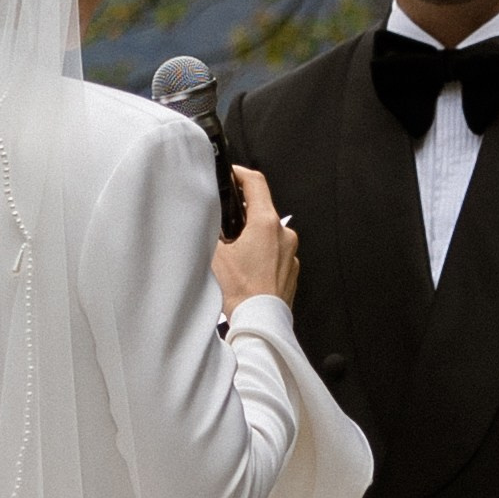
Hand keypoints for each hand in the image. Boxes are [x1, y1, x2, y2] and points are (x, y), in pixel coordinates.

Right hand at [212, 166, 299, 312]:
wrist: (259, 324)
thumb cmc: (239, 292)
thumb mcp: (214, 254)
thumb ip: (211, 231)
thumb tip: (207, 221)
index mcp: (266, 224)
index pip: (256, 183)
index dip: (240, 173)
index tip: (231, 173)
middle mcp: (285, 235)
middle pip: (262, 211)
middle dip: (241, 215)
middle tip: (222, 224)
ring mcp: (291, 255)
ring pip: (268, 235)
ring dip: (251, 238)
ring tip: (232, 255)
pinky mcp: (291, 272)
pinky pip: (275, 255)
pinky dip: (261, 256)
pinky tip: (245, 271)